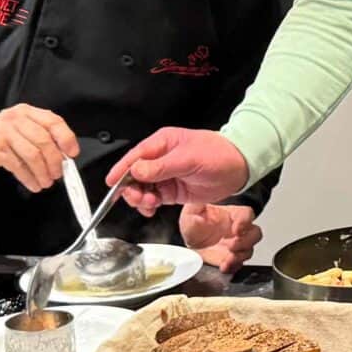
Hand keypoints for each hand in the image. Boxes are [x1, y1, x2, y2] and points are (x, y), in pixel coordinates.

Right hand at [0, 104, 78, 193]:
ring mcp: (5, 134)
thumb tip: (61, 154)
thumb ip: (37, 135)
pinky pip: (19, 166)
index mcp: (25, 112)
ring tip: (45, 182)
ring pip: (34, 155)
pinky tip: (32, 184)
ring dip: (43, 172)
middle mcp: (16, 119)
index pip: (54, 121)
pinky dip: (29, 178)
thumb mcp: (15, 128)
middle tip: (58, 174)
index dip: (66, 138)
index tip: (72, 153)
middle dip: (55, 162)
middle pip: (45, 141)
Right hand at [112, 128, 250, 211]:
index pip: (135, 157)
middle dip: (132, 188)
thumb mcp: (189, 158)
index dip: (121, 170)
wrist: (240, 167)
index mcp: (162, 143)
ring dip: (140, 198)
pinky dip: (148, 205)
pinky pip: (153, 198)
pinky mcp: (172, 190)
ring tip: (150, 204)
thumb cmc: (218, 154)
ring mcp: (166, 176)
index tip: (111, 184)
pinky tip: (151, 209)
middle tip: (140, 198)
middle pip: (134, 175)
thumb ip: (161, 167)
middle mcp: (161, 159)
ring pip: (142, 188)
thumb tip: (136, 171)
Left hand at [180, 203, 262, 275]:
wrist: (190, 241)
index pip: (246, 214)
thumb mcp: (191, 212)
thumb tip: (198, 213)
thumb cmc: (194, 223)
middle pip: (255, 233)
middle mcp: (237, 230)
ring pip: (249, 250)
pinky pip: (239, 264)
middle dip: (246, 242)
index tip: (237, 229)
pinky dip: (233, 267)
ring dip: (240, 256)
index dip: (245, 221)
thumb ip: (195, 208)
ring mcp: (236, 245)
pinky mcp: (232, 259)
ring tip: (227, 259)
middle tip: (232, 246)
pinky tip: (224, 266)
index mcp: (231, 214)